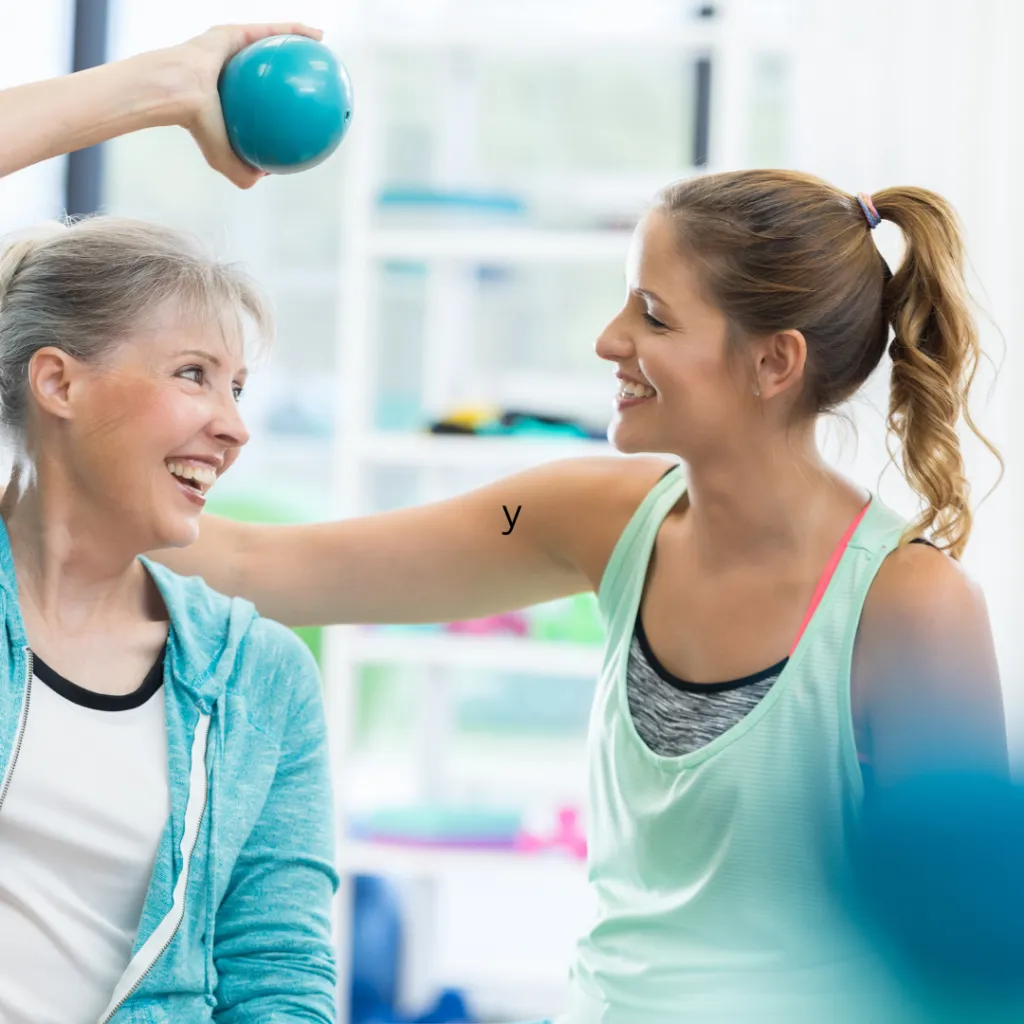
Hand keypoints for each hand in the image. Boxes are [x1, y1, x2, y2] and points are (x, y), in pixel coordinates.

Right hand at [165, 23, 323, 188]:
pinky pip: (271, 31)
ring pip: (269, 44)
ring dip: (296, 44)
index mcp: (227, 99)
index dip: (279, 107)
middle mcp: (231, 72)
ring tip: (322, 51)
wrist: (179, 91)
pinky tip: (318, 35)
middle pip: (265, 70)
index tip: (301, 114)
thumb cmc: (198, 124)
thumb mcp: (224, 159)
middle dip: (289, 73)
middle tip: (313, 81)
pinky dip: (295, 31)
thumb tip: (268, 175)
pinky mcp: (235, 32)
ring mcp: (233, 50)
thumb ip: (244, 171)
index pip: (257, 102)